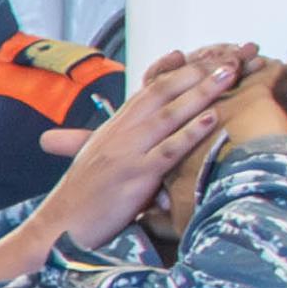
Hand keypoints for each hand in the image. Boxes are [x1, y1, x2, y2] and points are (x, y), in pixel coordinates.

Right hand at [23, 46, 249, 254]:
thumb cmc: (82, 202)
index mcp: (111, 129)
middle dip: (196, 73)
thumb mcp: (99, 163)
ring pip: (169, 115)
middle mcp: (119, 134)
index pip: (148, 91)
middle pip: (162, 93)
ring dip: (201, 92)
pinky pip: (168, 149)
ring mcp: (127, 153)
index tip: (202, 59)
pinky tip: (212, 118)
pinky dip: (192, 132)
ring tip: (228, 75)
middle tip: (227, 59)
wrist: (58, 228)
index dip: (177, 72)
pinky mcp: (135, 175)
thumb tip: (153, 143)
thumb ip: (125, 147)